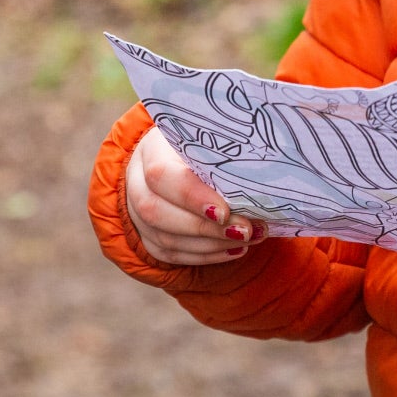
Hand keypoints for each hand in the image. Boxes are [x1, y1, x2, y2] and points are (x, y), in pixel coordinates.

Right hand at [124, 127, 260, 266]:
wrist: (179, 161)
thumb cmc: (204, 147)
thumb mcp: (212, 141)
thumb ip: (225, 156)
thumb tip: (260, 179)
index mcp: (151, 149)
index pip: (161, 174)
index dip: (191, 196)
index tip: (225, 211)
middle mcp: (136, 182)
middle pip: (157, 212)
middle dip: (205, 227)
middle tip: (245, 230)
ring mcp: (137, 214)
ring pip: (165, 239)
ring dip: (211, 244)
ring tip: (248, 238)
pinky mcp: (148, 238)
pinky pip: (172, 254)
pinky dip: (206, 255)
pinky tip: (235, 250)